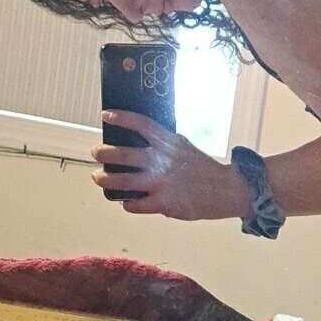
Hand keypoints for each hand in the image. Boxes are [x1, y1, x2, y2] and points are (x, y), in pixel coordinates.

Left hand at [93, 112, 245, 221]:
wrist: (225, 189)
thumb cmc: (202, 168)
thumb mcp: (184, 147)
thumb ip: (163, 144)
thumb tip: (138, 142)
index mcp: (168, 143)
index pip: (140, 124)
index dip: (121, 118)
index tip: (105, 115)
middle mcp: (161, 160)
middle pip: (123, 154)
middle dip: (103, 152)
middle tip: (95, 152)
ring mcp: (161, 183)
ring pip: (122, 181)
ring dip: (105, 179)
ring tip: (98, 177)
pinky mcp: (164, 203)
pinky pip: (135, 205)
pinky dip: (127, 204)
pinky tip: (125, 202)